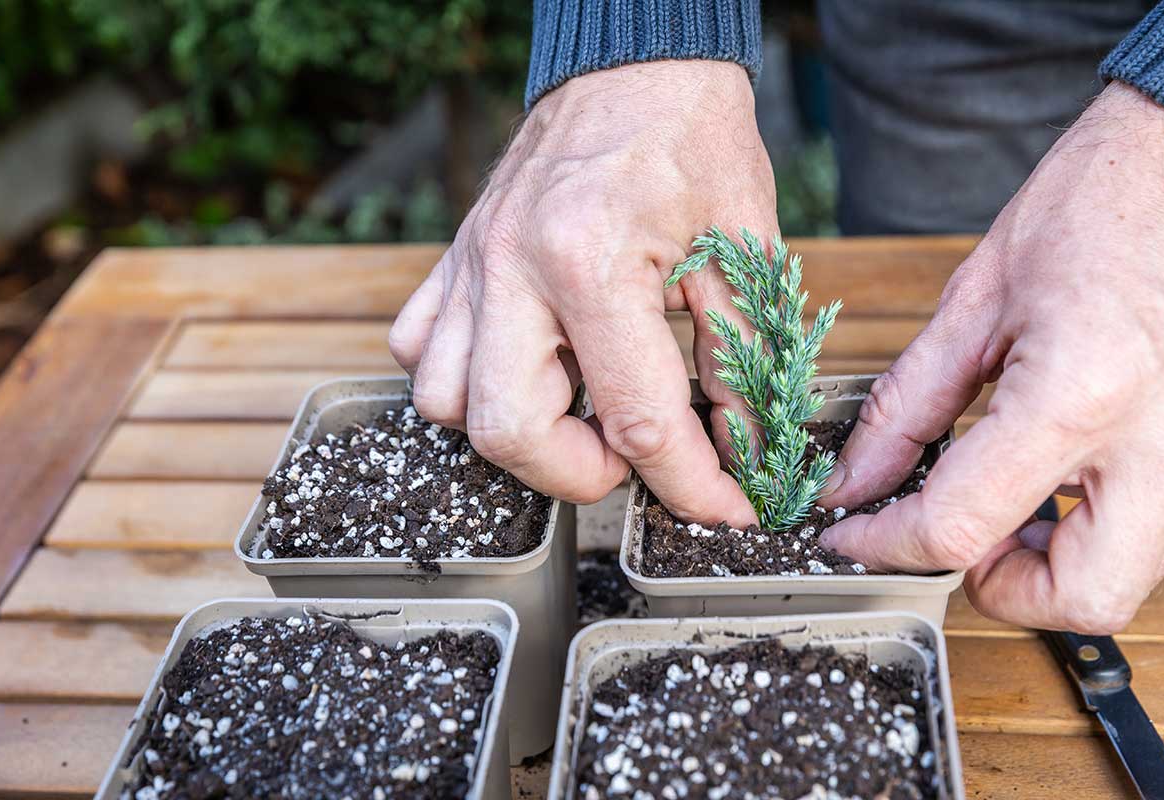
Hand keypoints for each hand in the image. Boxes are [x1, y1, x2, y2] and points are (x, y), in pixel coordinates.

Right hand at [388, 60, 772, 524]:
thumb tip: (746, 453)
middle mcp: (513, 268)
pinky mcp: (454, 259)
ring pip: (444, 403)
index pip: (638, 420)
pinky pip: (417, 349)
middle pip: (509, 432)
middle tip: (629, 455)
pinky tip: (522, 362)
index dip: (691, 486)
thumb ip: (741, 359)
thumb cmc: (691, 137)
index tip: (725, 510)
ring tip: (575, 404)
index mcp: (593, 260)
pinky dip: (462, 379)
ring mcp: (472, 265)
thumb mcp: (743, 246)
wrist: (632, 60)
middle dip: (579, 474)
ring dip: (515, 429)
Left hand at [819, 82, 1163, 633]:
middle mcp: (1157, 442)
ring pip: (1123, 576)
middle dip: (1001, 590)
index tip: (851, 535)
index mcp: (1078, 396)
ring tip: (997, 501)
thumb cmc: (1089, 208)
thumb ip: (904, 407)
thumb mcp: (973, 303)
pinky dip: (1086, 529)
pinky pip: (1146, 530)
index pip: (961, 526)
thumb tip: (854, 483)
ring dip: (1048, 566)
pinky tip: (1046, 474)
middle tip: (951, 539)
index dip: (886, 544)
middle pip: (1080, 596)